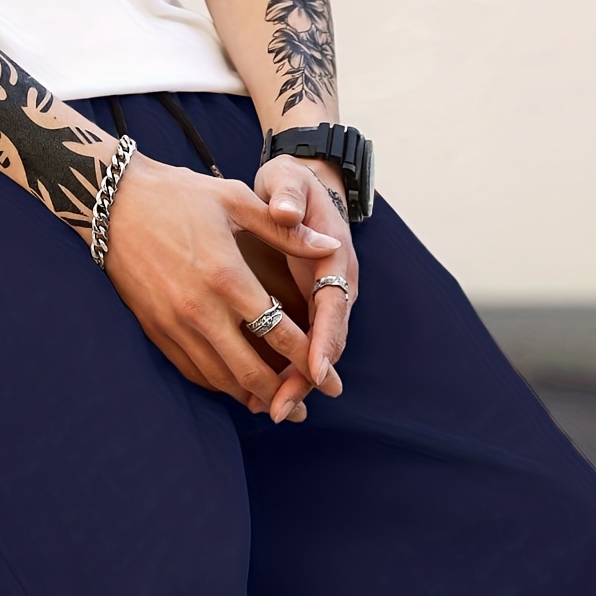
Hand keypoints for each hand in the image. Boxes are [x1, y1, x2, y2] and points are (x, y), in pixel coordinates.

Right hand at [104, 154, 341, 421]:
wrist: (110, 202)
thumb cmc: (177, 195)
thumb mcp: (234, 199)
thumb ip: (284, 231)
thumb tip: (329, 246)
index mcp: (227, 277)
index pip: (279, 333)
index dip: (308, 360)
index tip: (328, 378)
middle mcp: (201, 310)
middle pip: (251, 371)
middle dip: (282, 394)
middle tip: (302, 409)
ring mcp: (175, 325)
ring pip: (221, 380)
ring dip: (250, 398)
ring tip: (274, 406)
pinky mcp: (156, 331)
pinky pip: (194, 372)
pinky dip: (219, 386)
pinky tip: (236, 389)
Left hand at [254, 155, 356, 390]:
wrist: (298, 188)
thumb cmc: (292, 185)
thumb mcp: (290, 183)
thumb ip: (289, 198)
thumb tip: (287, 212)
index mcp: (334, 260)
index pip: (333, 307)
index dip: (324, 340)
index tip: (314, 368)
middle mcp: (334, 289)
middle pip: (326, 344)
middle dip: (305, 380)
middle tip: (281, 409)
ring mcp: (321, 304)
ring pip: (313, 354)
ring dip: (294, 386)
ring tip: (270, 412)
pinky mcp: (306, 313)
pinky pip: (299, 350)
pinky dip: (284, 374)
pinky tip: (261, 396)